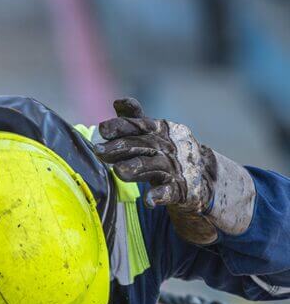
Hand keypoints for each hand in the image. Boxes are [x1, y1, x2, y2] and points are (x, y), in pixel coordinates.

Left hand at [95, 98, 215, 211]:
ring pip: (152, 167)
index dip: (121, 126)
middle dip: (119, 147)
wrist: (204, 176)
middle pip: (141, 145)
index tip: (103, 129)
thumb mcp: (155, 134)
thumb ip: (135, 120)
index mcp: (160, 131)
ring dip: (136, 168)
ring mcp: (174, 168)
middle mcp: (166, 147)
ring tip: (118, 171)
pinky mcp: (180, 189)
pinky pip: (169, 192)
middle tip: (99, 151)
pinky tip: (149, 200)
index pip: (139, 125)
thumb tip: (117, 103)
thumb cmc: (169, 152)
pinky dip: (159, 195)